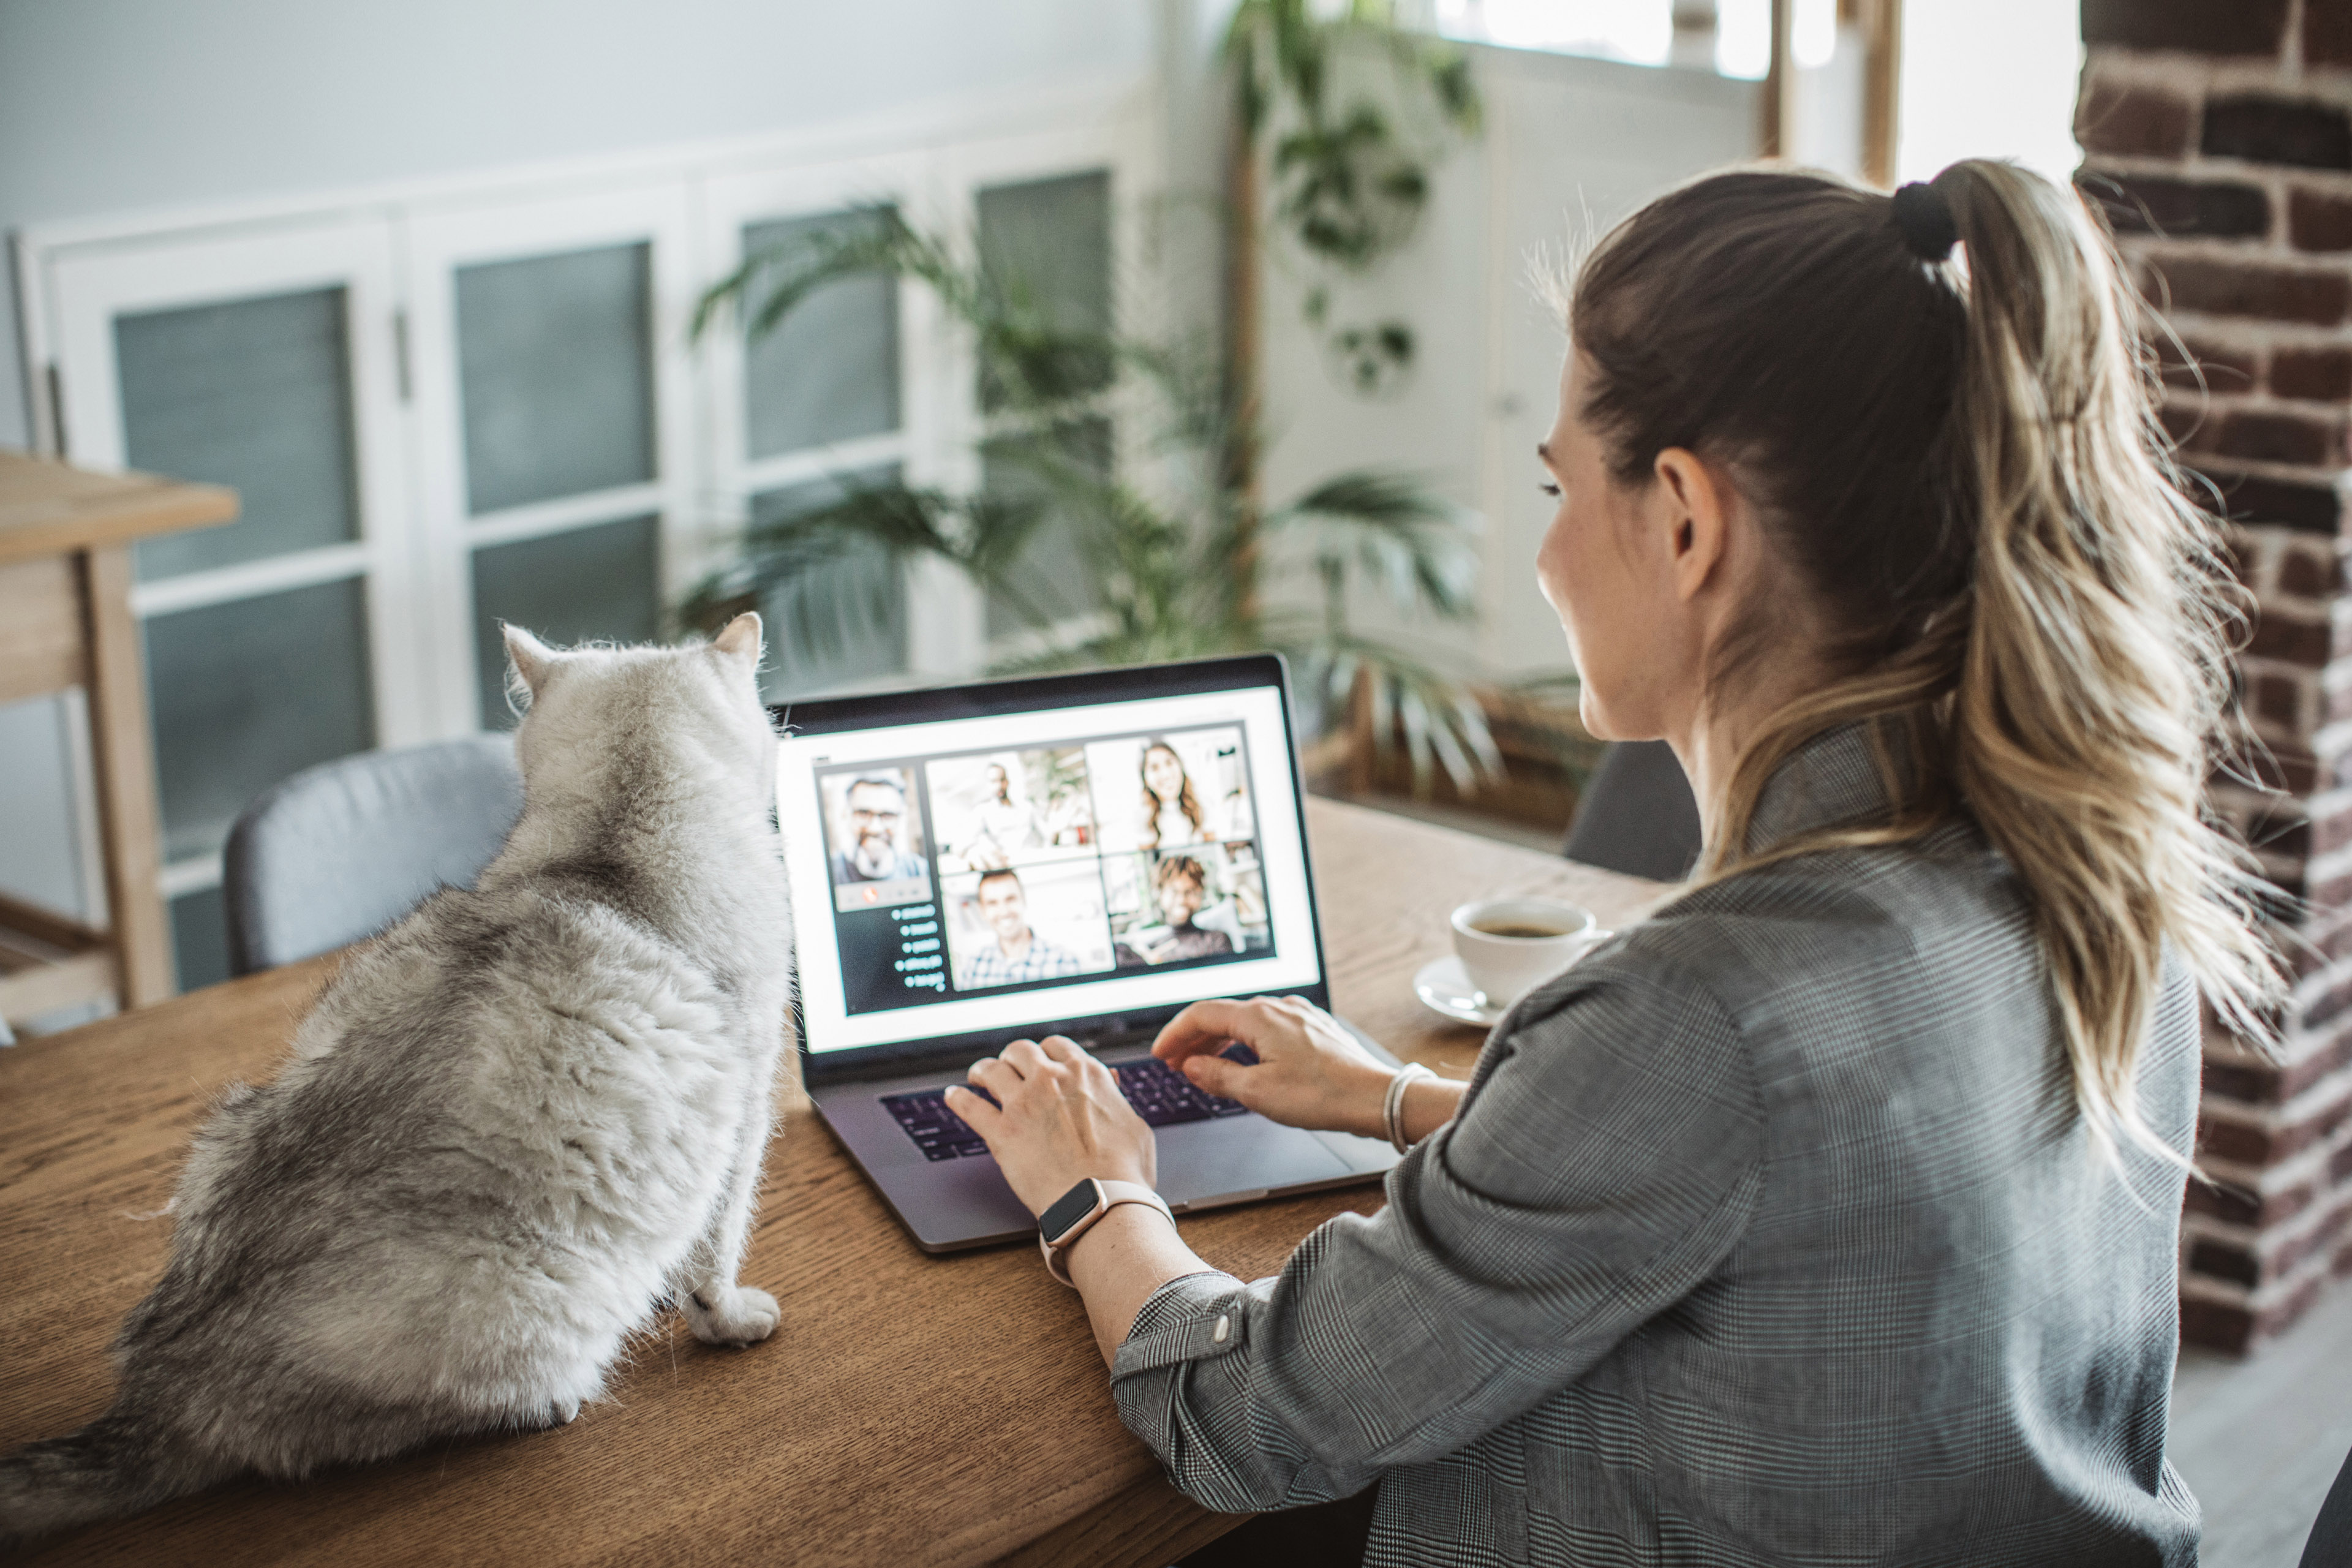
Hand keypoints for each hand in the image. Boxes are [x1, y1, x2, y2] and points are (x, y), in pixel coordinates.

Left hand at [945, 1037, 1155, 1215]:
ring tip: (977, 1076)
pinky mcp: (1001, 1132)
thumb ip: (1115, 1098)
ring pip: (991, 1070)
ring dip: (982, 1070)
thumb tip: (1110, 1081)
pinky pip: (970, 1107)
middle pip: (1021, 1051)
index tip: (1040, 1062)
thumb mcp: (1133, 1125)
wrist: (1102, 1201)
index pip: (1057, 1046)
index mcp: (1085, 1074)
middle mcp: (1050, 1080)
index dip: (1045, 1053)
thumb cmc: (1124, 1171)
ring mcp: (1023, 1104)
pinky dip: (958, 1099)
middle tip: (1008, 1067)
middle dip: (1013, 1057)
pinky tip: (953, 1096)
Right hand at [1151, 996, 1394, 1138]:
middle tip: (1177, 1065)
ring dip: (1220, 1043)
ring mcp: (1298, 1015)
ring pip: (1246, 1022)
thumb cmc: (1322, 1095)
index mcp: (1259, 1017)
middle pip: (1222, 1016)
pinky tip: (1246, 1063)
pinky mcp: (1313, 1029)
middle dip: (1194, 1040)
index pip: (1201, 1014)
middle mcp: (1278, 1007)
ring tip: (1206, 1067)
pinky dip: (1247, 1044)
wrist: (1375, 1097)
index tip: (1160, 1053)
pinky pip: (1268, 1029)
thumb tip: (1192, 1066)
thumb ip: (1218, 1076)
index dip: (1174, 1033)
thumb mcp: (1258, 1093)